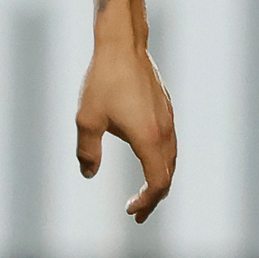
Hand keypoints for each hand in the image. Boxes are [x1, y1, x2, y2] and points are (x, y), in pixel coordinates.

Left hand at [75, 39, 175, 221]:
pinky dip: (161, 161)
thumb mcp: (87, 119)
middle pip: (168, 175)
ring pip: (171, 159)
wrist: (123, 44)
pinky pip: (169, 143)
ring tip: (144, 193)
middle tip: (137, 213)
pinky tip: (146, 160)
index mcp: (149, 139)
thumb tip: (88, 174)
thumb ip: (87, 151)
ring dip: (159, 179)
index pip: (157, 183)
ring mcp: (168, 118)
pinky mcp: (166, 108)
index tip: (130, 210)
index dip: (146, 202)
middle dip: (154, 198)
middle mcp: (165, 131)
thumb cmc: (103, 80)